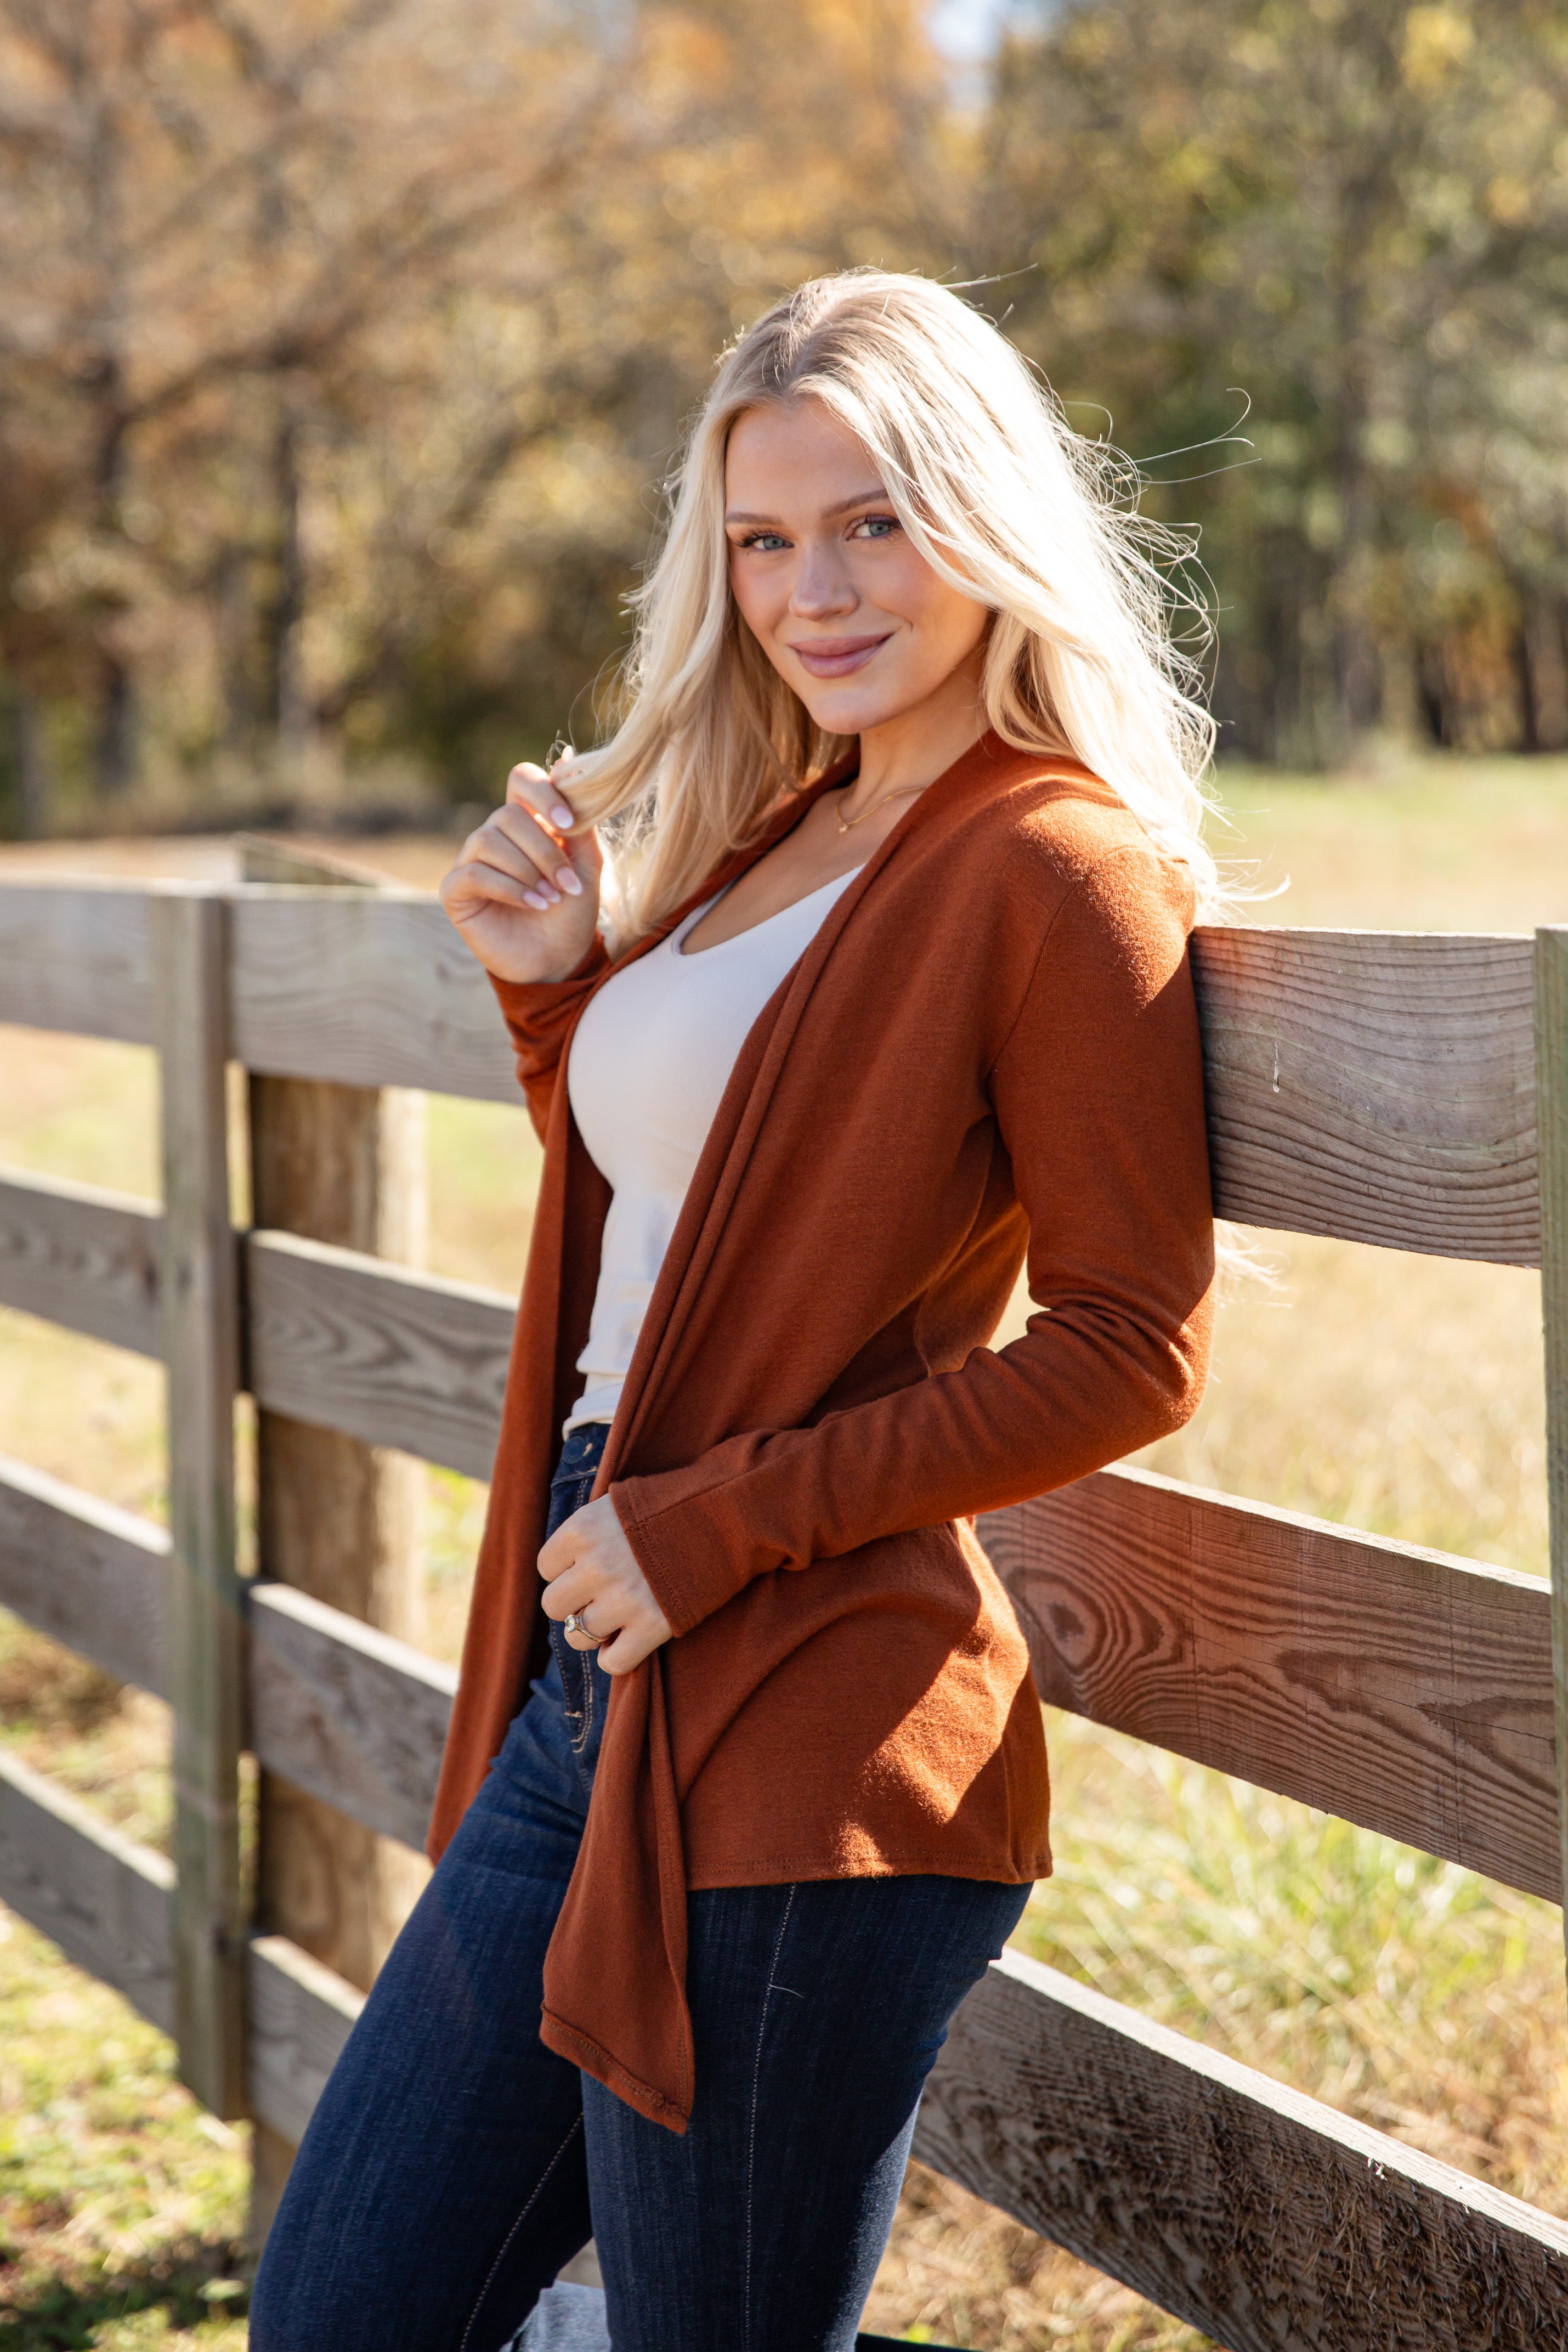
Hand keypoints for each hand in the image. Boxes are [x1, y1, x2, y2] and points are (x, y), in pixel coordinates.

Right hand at [438, 754, 603, 983]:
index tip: (568, 823)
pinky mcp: (456, 891)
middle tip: (566, 883)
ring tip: (550, 899)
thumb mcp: (586, 865)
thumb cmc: (572, 912)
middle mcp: (495, 835)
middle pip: (508, 814)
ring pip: (488, 841)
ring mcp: (471, 861)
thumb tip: (567, 763)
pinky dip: (509, 888)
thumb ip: (579, 823)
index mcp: (527, 821)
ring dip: (527, 871)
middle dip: (543, 850)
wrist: (558, 960)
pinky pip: (475, 873)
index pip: (521, 779)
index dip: (542, 792)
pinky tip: (533, 905)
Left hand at [538, 1493, 673, 1674]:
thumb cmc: (670, 1508)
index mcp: (582, 1529)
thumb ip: (586, 1534)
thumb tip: (562, 1569)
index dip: (567, 1569)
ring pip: (578, 1637)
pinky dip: (617, 1657)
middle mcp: (597, 1565)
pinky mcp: (652, 1626)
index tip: (590, 1564)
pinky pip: (612, 1662)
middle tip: (600, 1595)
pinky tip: (629, 1639)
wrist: (726, 1517)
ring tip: (618, 1615)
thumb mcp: (617, 1505)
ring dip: (595, 1631)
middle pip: (554, 1606)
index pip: (546, 1567)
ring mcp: (623, 1598)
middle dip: (574, 1604)